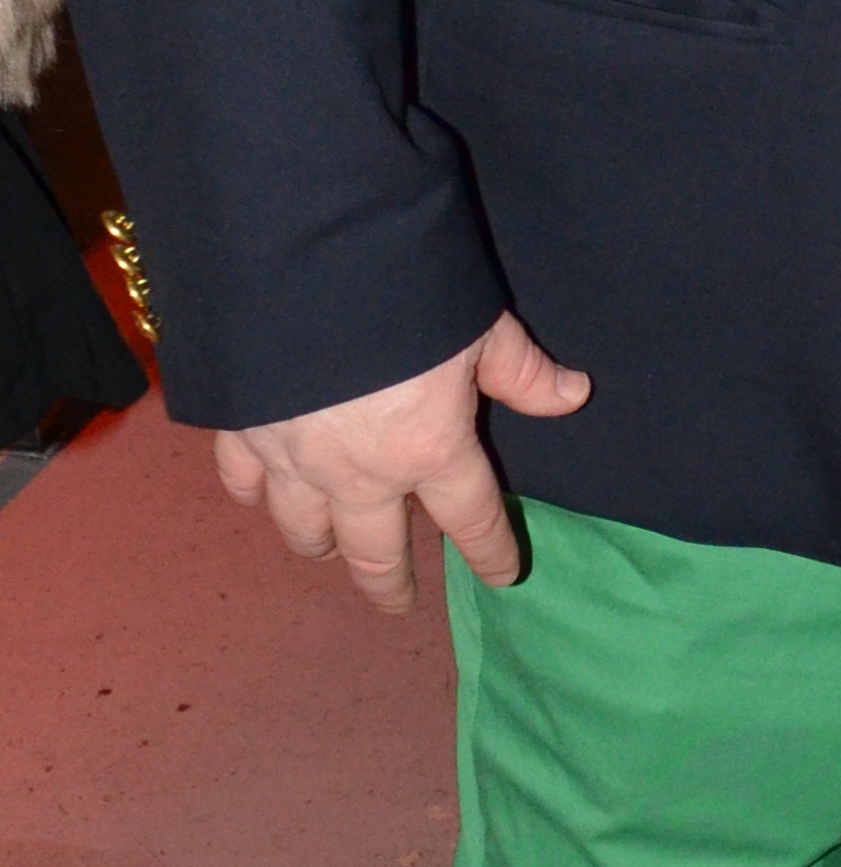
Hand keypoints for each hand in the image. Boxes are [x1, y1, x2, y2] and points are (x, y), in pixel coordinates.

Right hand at [211, 309, 591, 611]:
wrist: (295, 262)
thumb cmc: (401, 290)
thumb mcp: (478, 326)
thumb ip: (520, 370)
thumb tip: (572, 396)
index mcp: (429, 450)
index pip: (472, 519)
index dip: (492, 552)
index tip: (504, 576)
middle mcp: (360, 474)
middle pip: (375, 553)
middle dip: (390, 584)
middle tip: (397, 604)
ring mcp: (294, 459)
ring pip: (303, 529)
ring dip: (321, 546)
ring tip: (329, 550)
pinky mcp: (240, 433)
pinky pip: (244, 484)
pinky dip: (254, 496)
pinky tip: (260, 497)